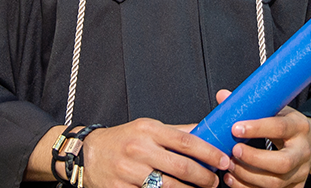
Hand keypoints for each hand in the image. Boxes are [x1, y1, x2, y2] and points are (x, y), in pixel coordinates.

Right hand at [78, 118, 231, 187]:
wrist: (88, 154)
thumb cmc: (122, 139)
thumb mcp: (147, 128)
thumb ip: (176, 132)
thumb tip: (205, 130)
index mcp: (149, 130)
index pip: (186, 141)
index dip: (209, 152)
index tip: (223, 160)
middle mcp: (139, 149)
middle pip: (182, 167)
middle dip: (204, 177)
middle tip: (214, 181)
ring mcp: (130, 171)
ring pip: (170, 186)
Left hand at [215, 90, 310, 187]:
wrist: (310, 143)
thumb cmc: (287, 125)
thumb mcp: (275, 110)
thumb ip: (251, 106)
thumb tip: (222, 96)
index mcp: (299, 127)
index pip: (280, 128)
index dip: (257, 129)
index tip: (235, 128)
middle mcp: (302, 152)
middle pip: (282, 162)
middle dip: (254, 159)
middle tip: (234, 151)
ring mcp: (300, 172)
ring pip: (276, 182)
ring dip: (248, 176)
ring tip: (229, 166)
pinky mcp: (295, 187)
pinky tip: (233, 180)